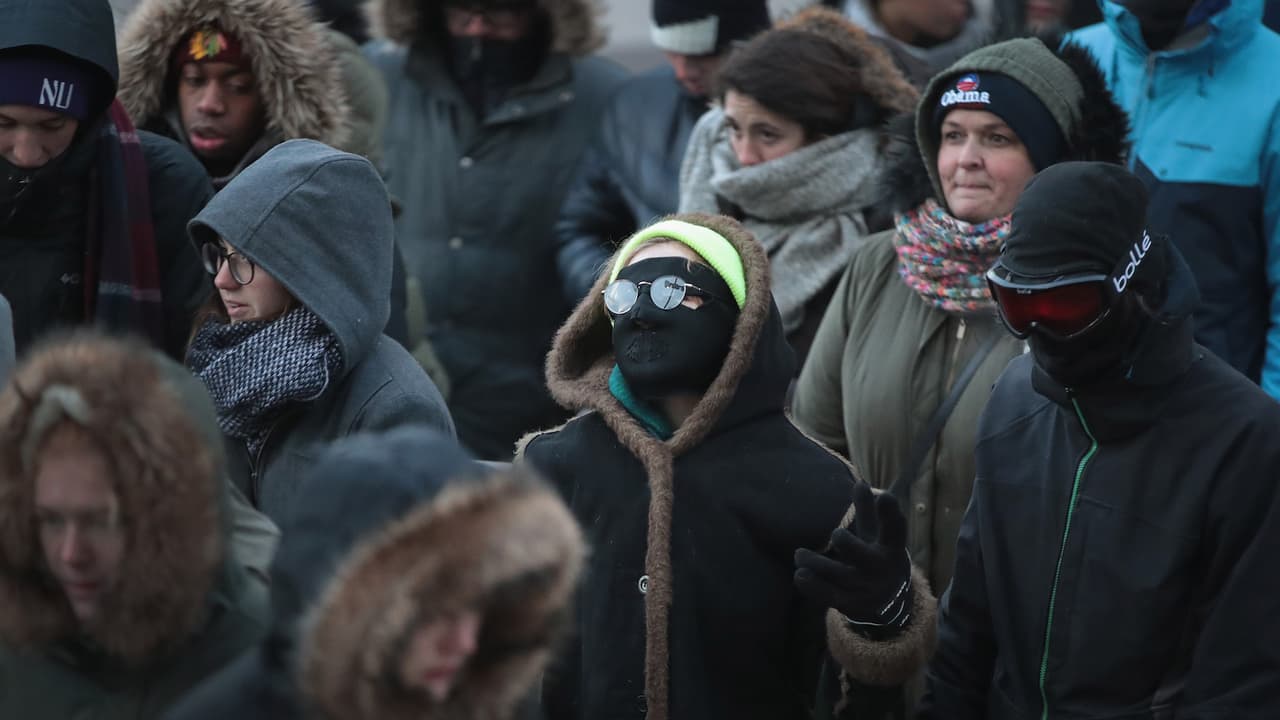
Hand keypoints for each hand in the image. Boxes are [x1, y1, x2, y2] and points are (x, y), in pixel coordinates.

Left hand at [794, 483, 912, 631]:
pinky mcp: (849, 603)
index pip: (895, 530)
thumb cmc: (877, 558)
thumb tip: (859, 482)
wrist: (889, 606)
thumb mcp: (876, 537)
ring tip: (799, 554)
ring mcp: (864, 589)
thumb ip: (867, 512)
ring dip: (817, 564)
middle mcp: (879, 569)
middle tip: (836, 535)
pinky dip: (813, 587)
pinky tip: (799, 575)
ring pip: (839, 575)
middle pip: (863, 556)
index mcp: (891, 548)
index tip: (884, 495)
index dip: (891, 514)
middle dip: (848, 545)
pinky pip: (829, 596)